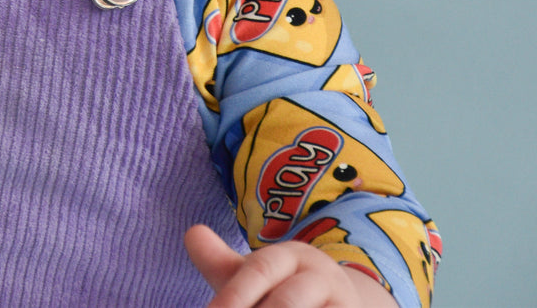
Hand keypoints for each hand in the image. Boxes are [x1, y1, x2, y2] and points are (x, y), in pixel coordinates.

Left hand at [185, 224, 395, 307]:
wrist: (338, 303)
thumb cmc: (278, 290)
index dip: (234, 296)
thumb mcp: (250, 275)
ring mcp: (343, 301)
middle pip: (287, 300)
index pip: (258, 272)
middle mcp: (319, 275)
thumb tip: (193, 234)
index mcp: (288, 256)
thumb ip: (219, 261)